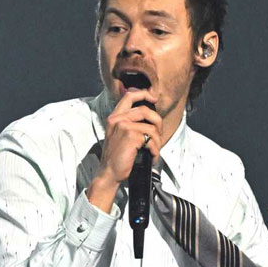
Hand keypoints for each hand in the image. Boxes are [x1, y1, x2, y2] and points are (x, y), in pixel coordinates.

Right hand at [87, 89, 160, 212]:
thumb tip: (150, 116)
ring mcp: (124, 127)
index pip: (129, 96)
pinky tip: (151, 156)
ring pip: (152, 127)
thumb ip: (129, 123)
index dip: (144, 93)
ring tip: (154, 150)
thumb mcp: (118, 135)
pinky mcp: (131, 137)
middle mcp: (118, 119)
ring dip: (158, 141)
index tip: (153, 98)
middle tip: (158, 135)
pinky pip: (152, 140)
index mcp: (114, 117)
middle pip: (146, 110)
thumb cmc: (116, 156)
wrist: (109, 172)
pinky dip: (155, 150)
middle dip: (158, 122)